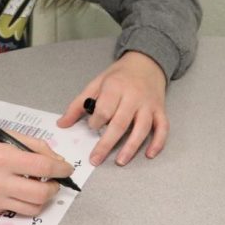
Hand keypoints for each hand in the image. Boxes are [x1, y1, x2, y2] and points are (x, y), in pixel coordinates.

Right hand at [0, 127, 73, 215]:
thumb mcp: (2, 134)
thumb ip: (31, 145)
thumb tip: (55, 160)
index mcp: (3, 157)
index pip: (43, 168)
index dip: (61, 169)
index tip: (67, 168)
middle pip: (41, 194)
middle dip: (55, 188)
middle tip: (54, 181)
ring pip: (31, 208)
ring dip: (41, 198)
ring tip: (38, 187)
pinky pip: (13, 210)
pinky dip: (20, 201)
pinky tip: (15, 189)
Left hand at [57, 51, 167, 165]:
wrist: (146, 63)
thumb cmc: (118, 76)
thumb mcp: (96, 83)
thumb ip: (78, 104)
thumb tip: (62, 124)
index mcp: (115, 87)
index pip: (104, 109)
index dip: (95, 122)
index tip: (91, 127)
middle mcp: (133, 96)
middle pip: (121, 123)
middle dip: (107, 143)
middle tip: (96, 159)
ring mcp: (148, 104)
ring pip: (142, 128)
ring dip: (131, 147)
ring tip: (120, 161)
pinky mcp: (160, 110)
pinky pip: (162, 128)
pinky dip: (158, 142)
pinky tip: (149, 155)